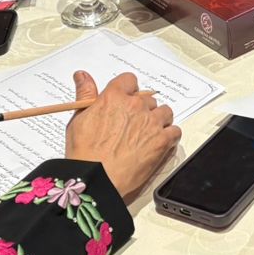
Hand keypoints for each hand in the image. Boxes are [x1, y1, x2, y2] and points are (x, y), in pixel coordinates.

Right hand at [64, 70, 180, 201]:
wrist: (96, 179)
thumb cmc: (83, 153)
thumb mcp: (78, 119)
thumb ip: (85, 95)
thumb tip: (81, 75)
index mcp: (114, 97)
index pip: (129, 81)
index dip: (128, 91)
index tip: (125, 101)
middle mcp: (135, 106)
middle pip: (147, 99)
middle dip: (142, 109)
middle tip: (132, 125)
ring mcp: (151, 122)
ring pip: (164, 112)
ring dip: (158, 120)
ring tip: (147, 135)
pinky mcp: (162, 140)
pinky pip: (174, 131)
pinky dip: (169, 136)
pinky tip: (158, 144)